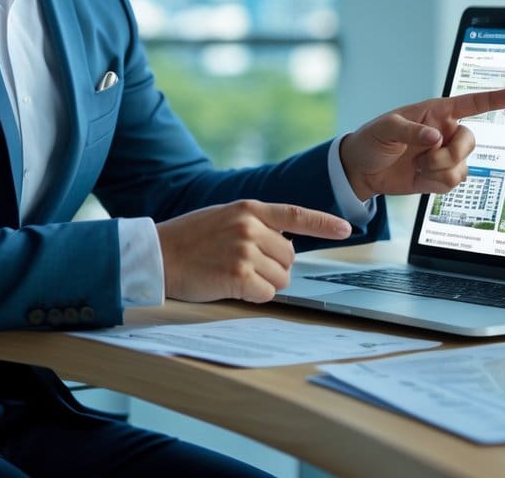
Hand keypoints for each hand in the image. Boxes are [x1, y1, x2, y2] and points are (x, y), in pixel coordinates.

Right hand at [156, 200, 351, 302]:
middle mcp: (250, 227)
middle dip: (274, 267)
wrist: (157, 255)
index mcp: (249, 209)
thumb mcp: (224, 217)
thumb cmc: (189, 239)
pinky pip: (266, 294)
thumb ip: (255, 225)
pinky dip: (253, 296)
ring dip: (264, 283)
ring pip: (281, 278)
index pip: (296, 214)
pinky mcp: (238, 276)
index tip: (347, 229)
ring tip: (234, 275)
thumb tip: (286, 245)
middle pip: (290, 257)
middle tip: (243, 266)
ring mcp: (245, 251)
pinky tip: (231, 286)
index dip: (324, 223)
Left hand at [339, 85, 504, 198]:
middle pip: (470, 141)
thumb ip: (409, 130)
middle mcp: (446, 131)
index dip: (497, 98)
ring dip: (439, 171)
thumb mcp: (385, 129)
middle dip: (450, 155)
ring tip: (417, 167)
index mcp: (436, 112)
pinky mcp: (440, 176)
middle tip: (424, 159)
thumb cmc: (372, 140)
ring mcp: (445, 154)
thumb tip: (436, 137)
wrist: (362, 170)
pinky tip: (420, 177)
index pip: (472, 103)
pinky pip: (454, 182)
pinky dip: (437, 183)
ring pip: (463, 166)